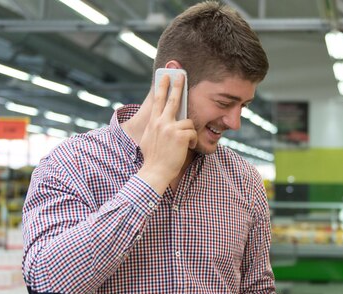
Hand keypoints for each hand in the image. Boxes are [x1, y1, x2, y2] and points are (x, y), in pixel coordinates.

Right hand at [137, 73, 196, 194]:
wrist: (155, 172)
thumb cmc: (153, 159)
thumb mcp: (150, 139)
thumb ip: (155, 128)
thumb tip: (159, 121)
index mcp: (153, 122)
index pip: (158, 100)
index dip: (162, 86)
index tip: (165, 76)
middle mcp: (161, 122)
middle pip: (172, 99)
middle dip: (177, 85)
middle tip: (181, 74)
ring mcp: (170, 128)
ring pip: (188, 122)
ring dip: (189, 133)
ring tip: (183, 144)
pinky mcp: (180, 135)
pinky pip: (193, 133)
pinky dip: (193, 141)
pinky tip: (187, 148)